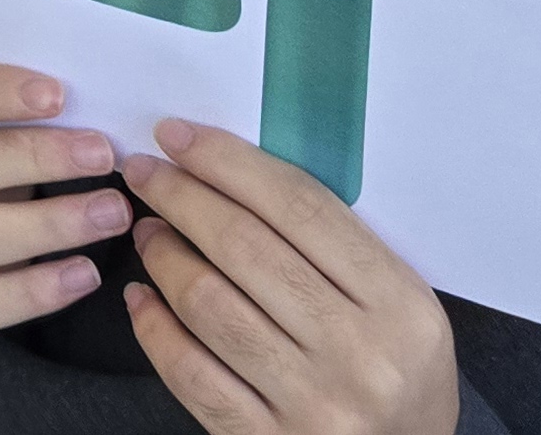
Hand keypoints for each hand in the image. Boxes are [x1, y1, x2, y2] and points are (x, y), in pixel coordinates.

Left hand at [122, 118, 460, 434]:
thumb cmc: (398, 370)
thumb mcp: (398, 303)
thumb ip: (334, 245)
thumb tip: (231, 175)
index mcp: (399, 304)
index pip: (299, 208)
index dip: (228, 163)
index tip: (176, 136)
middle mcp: (358, 354)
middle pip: (246, 249)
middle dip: (182, 197)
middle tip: (146, 174)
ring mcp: (312, 404)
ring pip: (210, 306)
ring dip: (164, 256)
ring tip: (148, 231)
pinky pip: (192, 374)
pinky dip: (154, 328)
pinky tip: (141, 297)